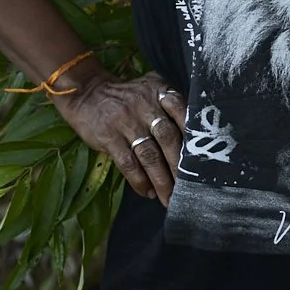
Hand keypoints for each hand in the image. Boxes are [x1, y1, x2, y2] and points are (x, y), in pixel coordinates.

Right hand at [55, 69, 184, 201]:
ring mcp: (126, 122)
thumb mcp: (150, 90)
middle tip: (189, 188)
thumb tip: (194, 142)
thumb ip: (170, 108)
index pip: (183, 112)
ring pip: (149, 155)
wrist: (86, 93)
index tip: (203, 160)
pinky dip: (139, 181)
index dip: (194, 137)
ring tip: (169, 198)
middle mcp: (145, 106)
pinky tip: (147, 192)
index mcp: (159, 93)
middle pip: (168, 139)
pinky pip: (128, 163)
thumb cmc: (126, 97)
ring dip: (161, 180)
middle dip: (179, 167)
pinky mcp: (109, 138)